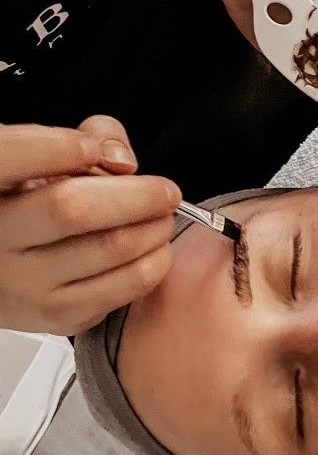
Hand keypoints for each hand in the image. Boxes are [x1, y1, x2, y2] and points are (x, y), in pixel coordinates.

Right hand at [0, 116, 181, 335]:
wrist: (2, 273)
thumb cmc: (25, 209)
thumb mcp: (39, 161)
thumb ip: (80, 139)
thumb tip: (122, 161)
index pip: (11, 158)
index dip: (62, 146)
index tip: (94, 149)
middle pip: (75, 210)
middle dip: (138, 195)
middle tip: (165, 191)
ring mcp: (24, 284)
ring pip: (110, 250)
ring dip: (155, 229)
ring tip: (162, 218)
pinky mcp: (56, 315)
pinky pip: (123, 289)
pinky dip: (153, 263)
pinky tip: (151, 248)